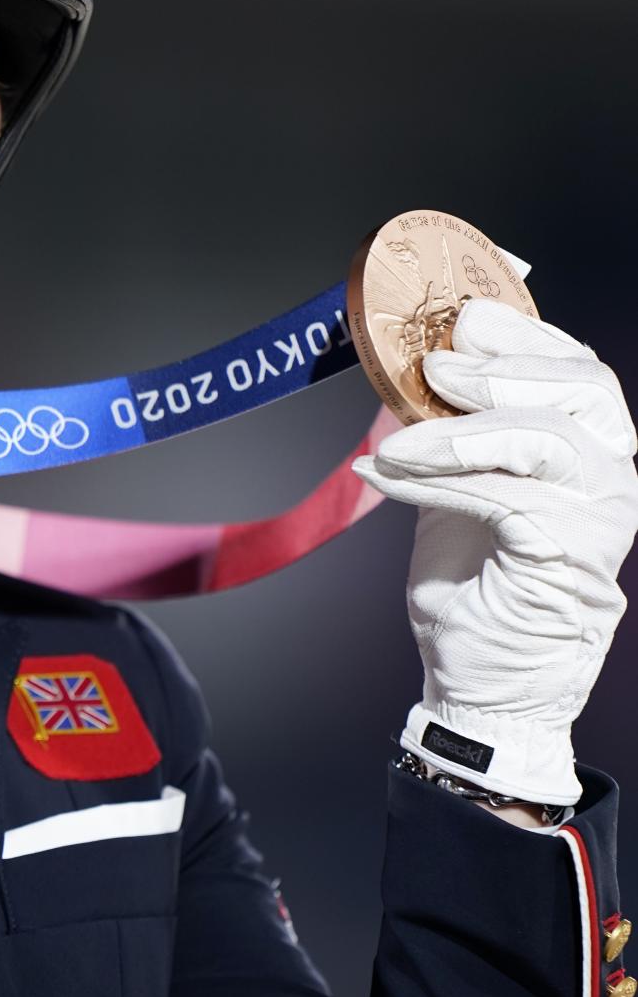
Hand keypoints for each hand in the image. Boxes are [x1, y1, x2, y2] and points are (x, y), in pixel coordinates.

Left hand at [352, 297, 637, 806]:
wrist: (479, 682)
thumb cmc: (474, 586)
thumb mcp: (451, 486)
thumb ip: (444, 428)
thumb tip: (402, 368)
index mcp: (591, 448)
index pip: (575, 367)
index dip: (524, 331)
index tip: (464, 314)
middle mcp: (611, 476)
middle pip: (581, 387)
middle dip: (499, 367)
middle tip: (431, 367)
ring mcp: (601, 516)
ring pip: (546, 436)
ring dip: (460, 428)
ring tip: (399, 438)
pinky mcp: (570, 555)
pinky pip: (505, 496)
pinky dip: (436, 481)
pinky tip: (384, 475)